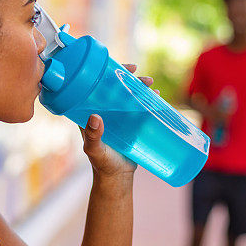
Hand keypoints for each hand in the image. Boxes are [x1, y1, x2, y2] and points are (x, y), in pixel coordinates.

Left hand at [79, 63, 149, 180]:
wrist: (117, 177)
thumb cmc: (101, 164)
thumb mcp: (94, 149)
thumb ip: (93, 135)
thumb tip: (95, 117)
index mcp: (89, 111)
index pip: (97, 86)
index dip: (108, 73)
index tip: (121, 68)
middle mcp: (104, 110)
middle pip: (117, 87)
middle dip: (130, 78)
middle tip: (143, 77)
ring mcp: (119, 116)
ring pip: (130, 96)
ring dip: (141, 87)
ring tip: (152, 86)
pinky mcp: (131, 124)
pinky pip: (140, 108)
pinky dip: (148, 100)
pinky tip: (156, 97)